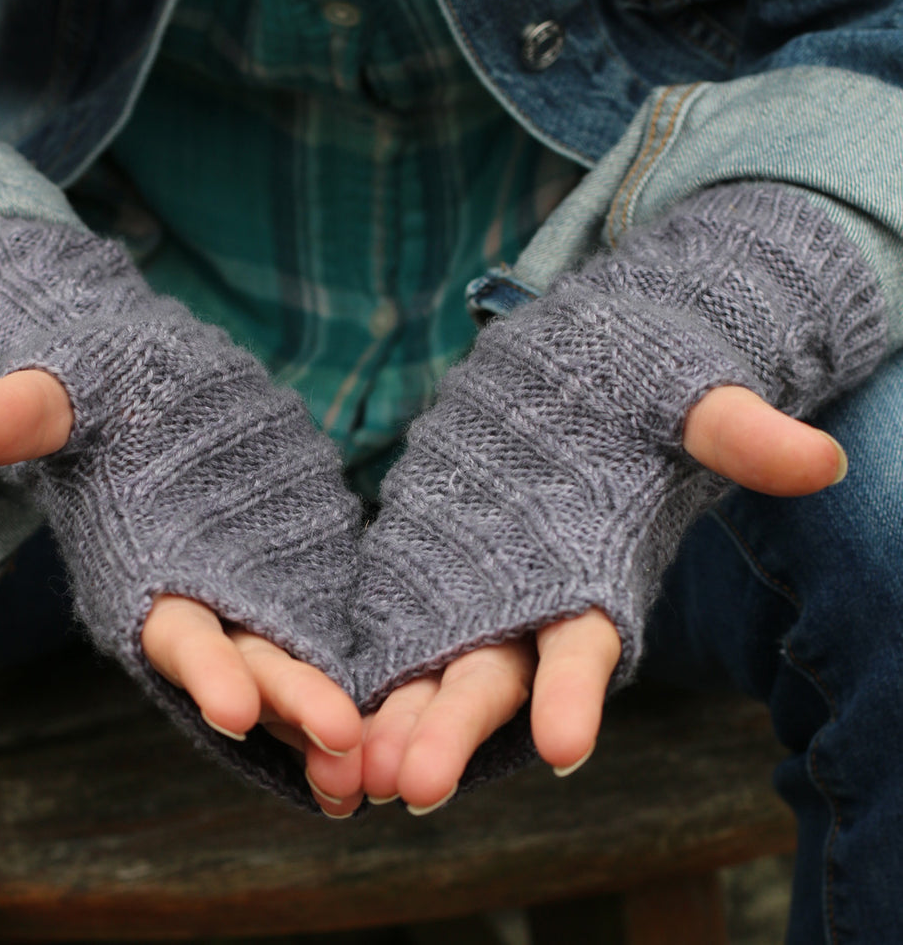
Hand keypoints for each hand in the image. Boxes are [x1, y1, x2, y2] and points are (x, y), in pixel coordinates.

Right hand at [0, 371, 364, 816]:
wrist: (165, 389)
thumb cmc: (109, 385)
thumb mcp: (72, 388)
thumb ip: (26, 411)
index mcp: (140, 570)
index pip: (169, 630)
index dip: (198, 665)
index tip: (233, 706)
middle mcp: (200, 598)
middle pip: (247, 662)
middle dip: (289, 703)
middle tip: (344, 745)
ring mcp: (257, 591)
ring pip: (295, 665)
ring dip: (330, 716)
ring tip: (374, 764)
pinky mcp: (303, 573)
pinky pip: (333, 629)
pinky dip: (357, 675)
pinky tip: (395, 717)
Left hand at [361, 385, 847, 812]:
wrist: (571, 363)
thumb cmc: (637, 376)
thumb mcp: (684, 392)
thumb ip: (734, 430)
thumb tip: (823, 461)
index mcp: (600, 567)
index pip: (590, 641)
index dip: (579, 689)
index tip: (565, 745)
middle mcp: (534, 594)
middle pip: (498, 673)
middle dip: (461, 728)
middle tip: (416, 788)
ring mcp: (474, 583)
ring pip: (437, 666)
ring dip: (402, 720)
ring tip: (360, 772)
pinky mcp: (426, 560)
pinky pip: (393, 623)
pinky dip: (368, 670)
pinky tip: (328, 713)